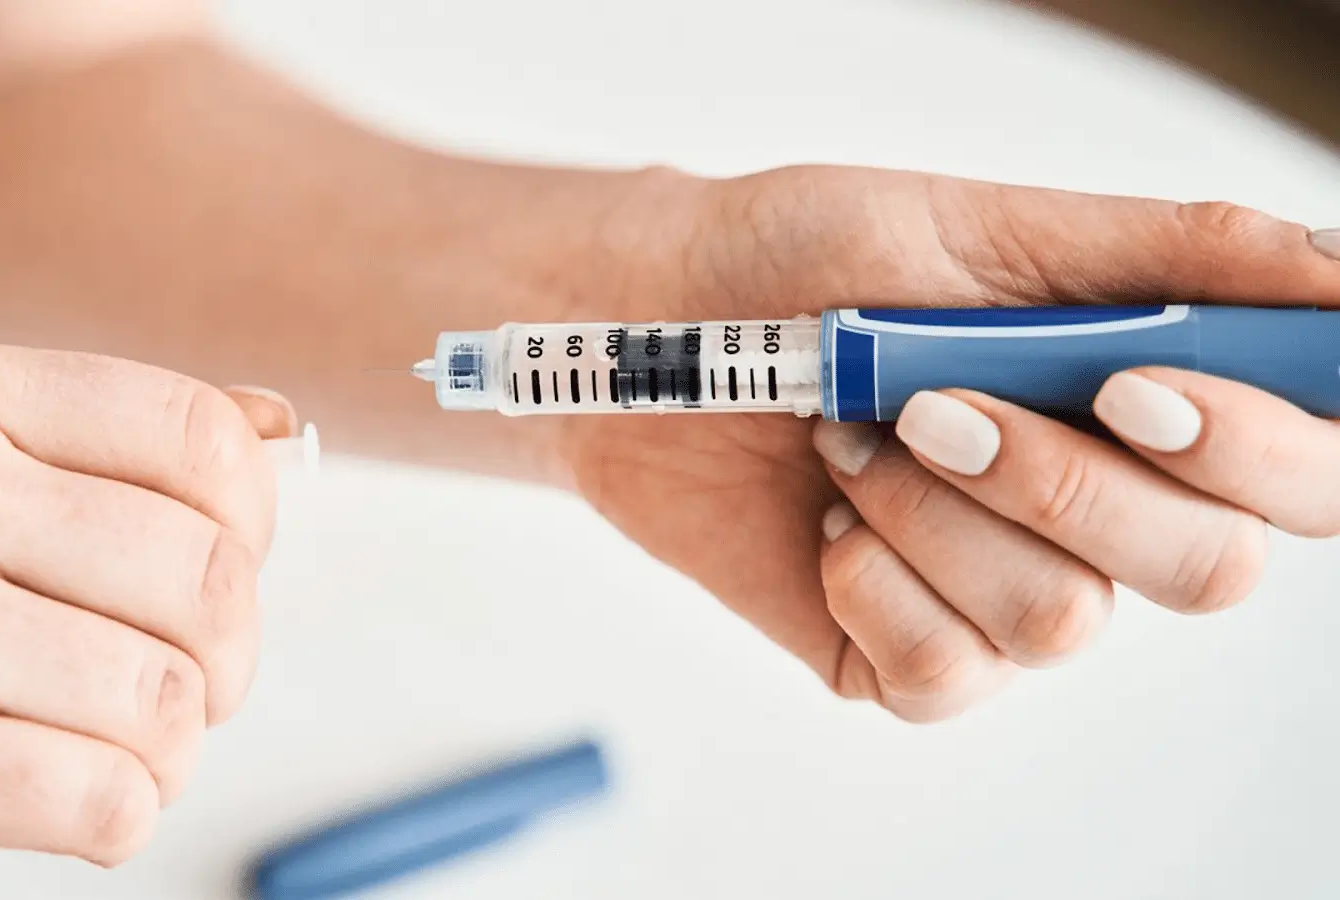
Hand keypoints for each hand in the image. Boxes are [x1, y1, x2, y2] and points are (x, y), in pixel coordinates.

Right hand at [0, 343, 292, 897]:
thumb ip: (118, 452)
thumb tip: (278, 427)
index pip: (197, 435)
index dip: (252, 524)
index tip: (217, 573)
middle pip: (204, 573)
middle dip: (220, 661)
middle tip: (168, 688)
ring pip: (167, 697)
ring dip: (165, 754)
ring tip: (96, 748)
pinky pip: (106, 796)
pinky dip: (117, 822)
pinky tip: (64, 806)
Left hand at [561, 166, 1339, 721]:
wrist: (661, 331)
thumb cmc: (806, 264)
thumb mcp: (985, 226)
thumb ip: (1165, 253)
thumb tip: (1334, 273)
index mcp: (1147, 405)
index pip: (1305, 475)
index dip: (1263, 449)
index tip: (1143, 388)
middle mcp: (1099, 513)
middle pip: (1211, 568)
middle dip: (1066, 480)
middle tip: (939, 403)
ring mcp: (1005, 594)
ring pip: (1064, 618)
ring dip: (940, 515)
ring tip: (852, 440)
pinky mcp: (910, 659)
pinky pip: (948, 671)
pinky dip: (875, 582)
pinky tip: (829, 522)